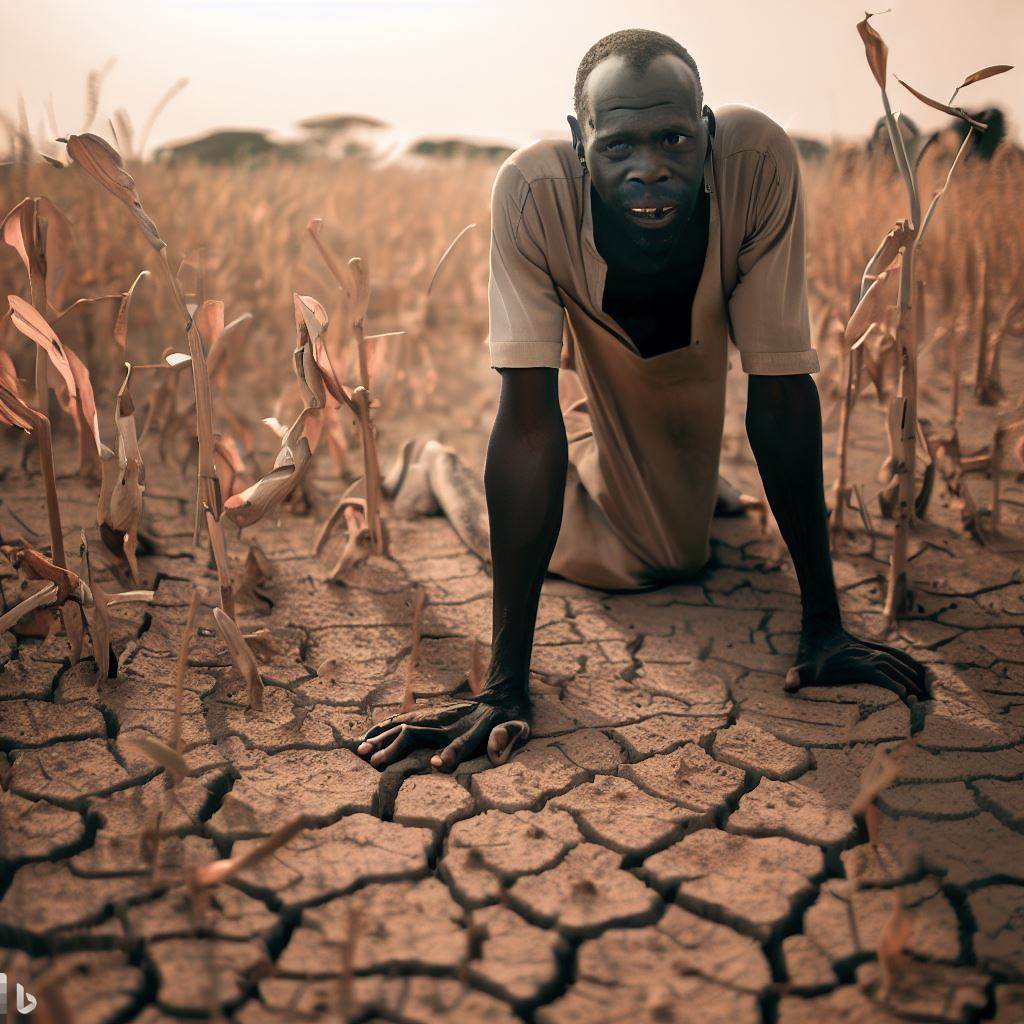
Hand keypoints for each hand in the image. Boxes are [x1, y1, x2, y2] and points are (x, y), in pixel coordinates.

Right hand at [356, 680, 530, 771]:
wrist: (502, 693)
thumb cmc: (512, 718)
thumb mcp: (518, 727)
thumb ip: (507, 736)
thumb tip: (497, 752)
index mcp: (472, 727)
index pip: (460, 741)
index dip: (450, 753)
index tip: (436, 765)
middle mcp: (448, 720)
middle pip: (418, 732)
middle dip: (395, 747)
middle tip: (374, 763)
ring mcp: (436, 715)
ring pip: (404, 724)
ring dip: (382, 737)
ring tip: (360, 751)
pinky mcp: (429, 713)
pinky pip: (401, 719)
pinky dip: (383, 727)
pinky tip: (367, 736)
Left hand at [785, 620, 928, 703]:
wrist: (820, 630)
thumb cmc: (811, 657)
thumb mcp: (801, 668)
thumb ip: (795, 677)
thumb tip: (788, 687)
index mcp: (858, 664)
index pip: (882, 676)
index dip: (895, 687)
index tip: (907, 699)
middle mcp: (871, 656)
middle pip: (897, 672)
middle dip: (913, 688)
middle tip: (924, 708)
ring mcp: (877, 652)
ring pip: (904, 664)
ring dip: (918, 679)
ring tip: (931, 698)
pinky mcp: (880, 650)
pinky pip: (903, 658)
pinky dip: (916, 667)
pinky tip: (926, 679)